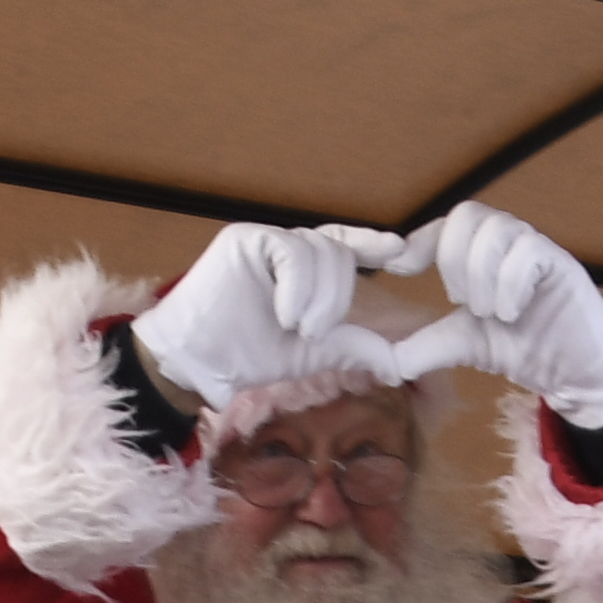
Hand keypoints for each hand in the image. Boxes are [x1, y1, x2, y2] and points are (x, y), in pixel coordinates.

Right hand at [131, 223, 410, 415]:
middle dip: (335, 300)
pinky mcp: (246, 239)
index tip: (402, 251)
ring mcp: (268, 242)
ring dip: (316, 299)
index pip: (348, 247)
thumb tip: (401, 364)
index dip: (374, 245)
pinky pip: (292, 250)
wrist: (201, 363)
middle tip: (310, 334)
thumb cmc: (250, 356)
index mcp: (308, 273)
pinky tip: (284, 313)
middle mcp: (291, 252)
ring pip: (320, 251)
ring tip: (292, 327)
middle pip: (339, 255)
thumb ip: (357, 347)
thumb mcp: (316, 353)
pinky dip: (296, 287)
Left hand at [376, 200, 602, 428]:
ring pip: (496, 230)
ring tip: (488, 313)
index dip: (418, 242)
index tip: (398, 268)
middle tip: (459, 302)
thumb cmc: (526, 349)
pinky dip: (509, 284)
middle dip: (452, 259)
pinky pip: (528, 251)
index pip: (445, 226)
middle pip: (466, 215)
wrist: (577, 372)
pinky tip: (510, 314)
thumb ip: (426, 347)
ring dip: (481, 274)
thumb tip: (384, 363)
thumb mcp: (466, 346)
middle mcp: (508, 243)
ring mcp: (536, 249)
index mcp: (482, 254)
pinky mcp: (561, 264)